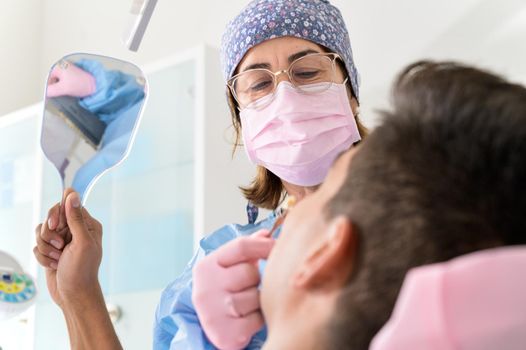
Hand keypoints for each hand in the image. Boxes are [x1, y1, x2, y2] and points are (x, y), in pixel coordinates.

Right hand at [33, 191, 102, 307]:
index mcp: (88, 225)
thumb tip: (72, 194)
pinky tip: (53, 265)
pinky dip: (42, 256)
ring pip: (41, 231)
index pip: (68, 204)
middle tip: (59, 246)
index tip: (56, 226)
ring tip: (58, 258)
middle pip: (52, 216)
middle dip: (49, 233)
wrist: (73, 294)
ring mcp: (62, 240)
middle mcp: (75, 230)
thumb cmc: (81, 270)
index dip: (58, 214)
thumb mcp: (82, 242)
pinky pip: (37, 245)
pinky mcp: (51, 250)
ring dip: (46, 247)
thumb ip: (76, 218)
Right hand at [47, 61, 96, 97]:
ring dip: (62, 88)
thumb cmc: (84, 83)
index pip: (47, 79)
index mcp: (59, 66)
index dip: (49, 89)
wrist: (97, 84)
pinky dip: (67, 87)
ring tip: (68, 92)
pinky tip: (72, 91)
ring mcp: (69, 70)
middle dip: (56, 88)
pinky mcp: (74, 75)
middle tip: (61, 94)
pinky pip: (66, 82)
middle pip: (54, 80)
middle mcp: (63, 66)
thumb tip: (45, 93)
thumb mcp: (64, 88)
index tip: (50, 96)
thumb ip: (51, 91)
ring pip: (60, 82)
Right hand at [192, 230, 274, 349]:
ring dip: (258, 301)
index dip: (264, 245)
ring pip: (256, 297)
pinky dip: (257, 320)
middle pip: (250, 272)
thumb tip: (266, 233)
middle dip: (256, 279)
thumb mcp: (227, 268)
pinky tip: (246, 319)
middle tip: (248, 286)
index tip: (276, 247)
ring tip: (246, 305)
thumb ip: (246, 249)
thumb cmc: (223, 292)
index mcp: (205, 267)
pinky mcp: (226, 334)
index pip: (241, 246)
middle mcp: (206, 288)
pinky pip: (257, 319)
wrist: (210, 329)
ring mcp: (214, 313)